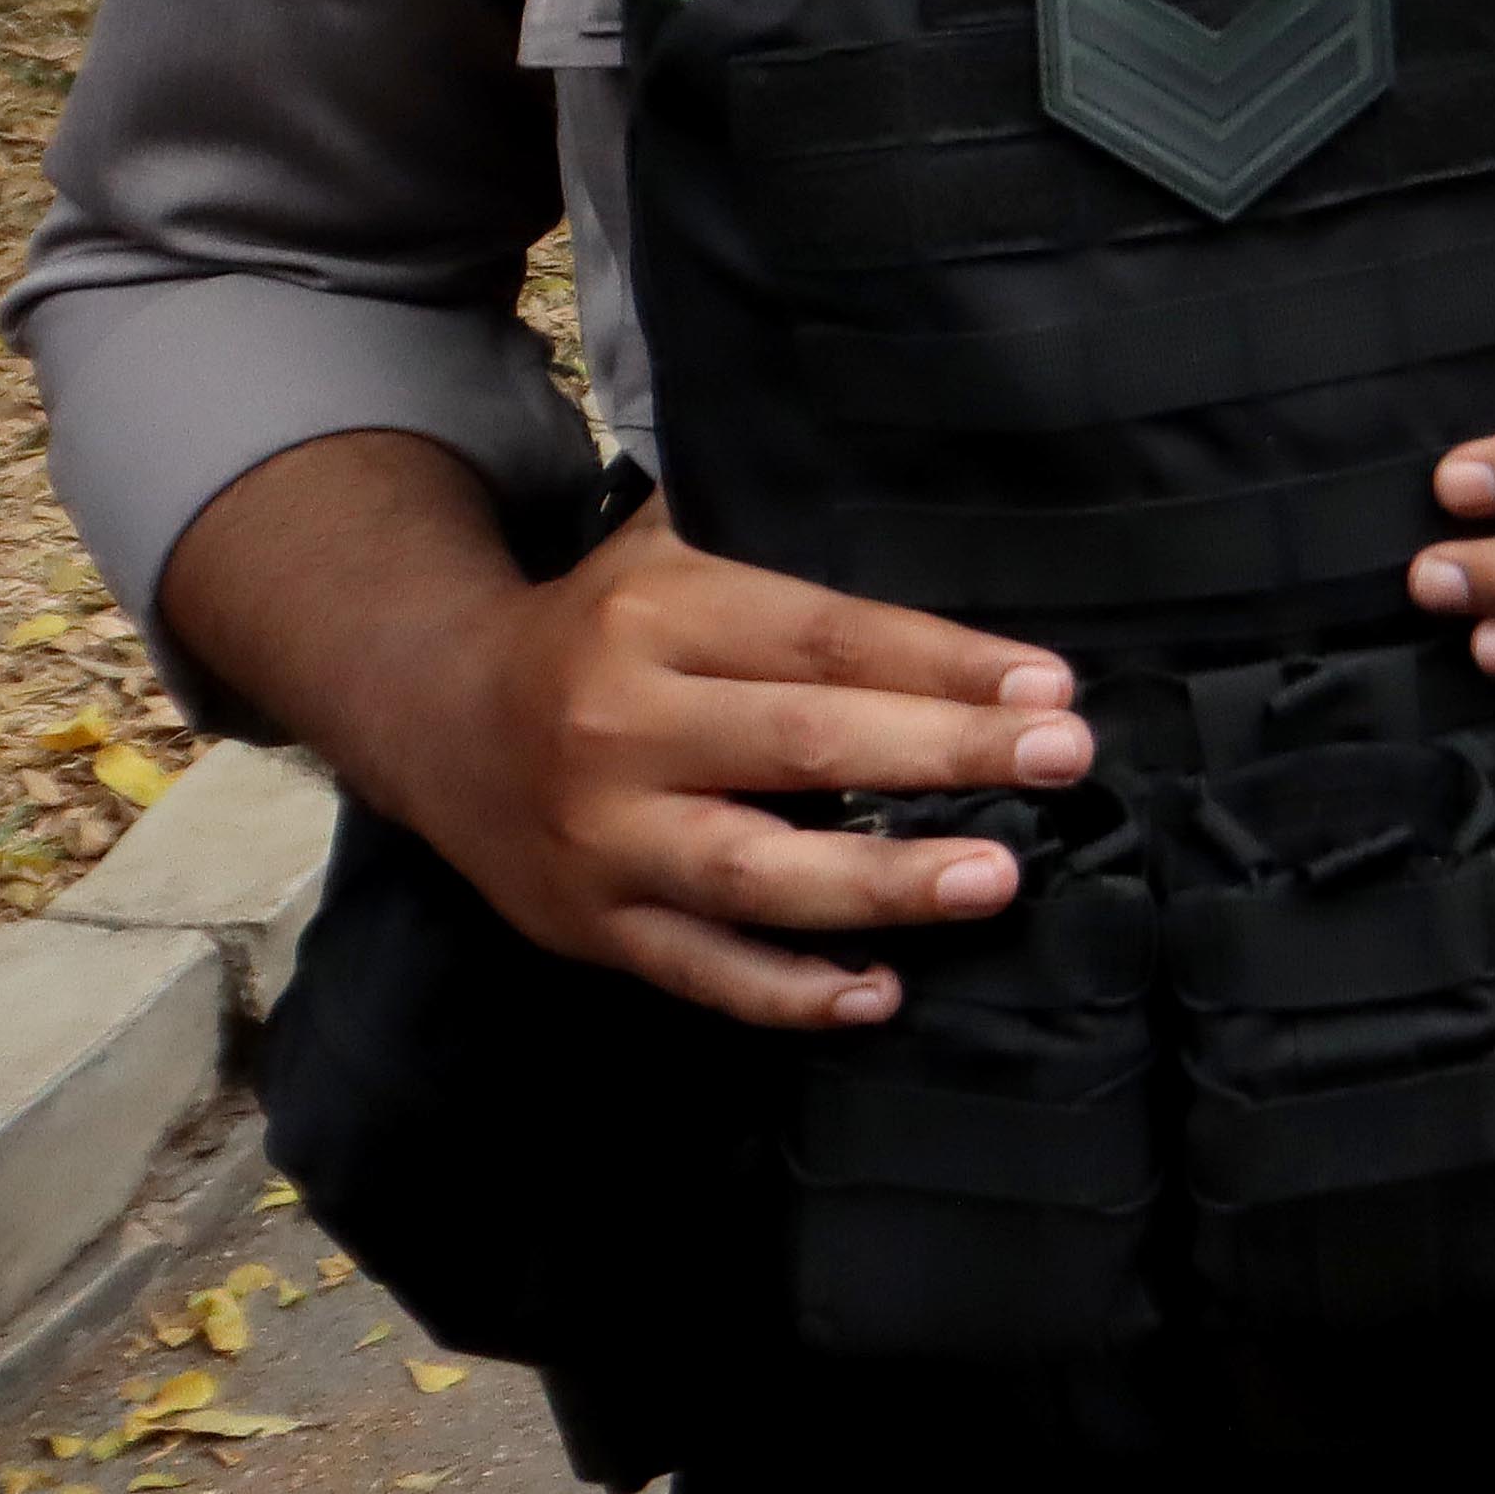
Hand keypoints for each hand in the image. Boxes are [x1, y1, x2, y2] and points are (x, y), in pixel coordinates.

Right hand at [357, 505, 1088, 1032]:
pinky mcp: (585, 928)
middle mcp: (621, 727)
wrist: (432, 713)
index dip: (942, 663)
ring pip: (752, 873)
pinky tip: (878, 993)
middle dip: (942, 753)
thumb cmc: (602, 621)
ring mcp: (600, 839)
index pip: (825, 638)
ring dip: (880, 885)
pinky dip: (787, 993)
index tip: (1050, 685)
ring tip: (994, 881)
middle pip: (801, 745)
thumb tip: (937, 500)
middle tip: (1061, 760)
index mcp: (657, 617)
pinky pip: (696, 970)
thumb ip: (778, 527)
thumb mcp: (671, 542)